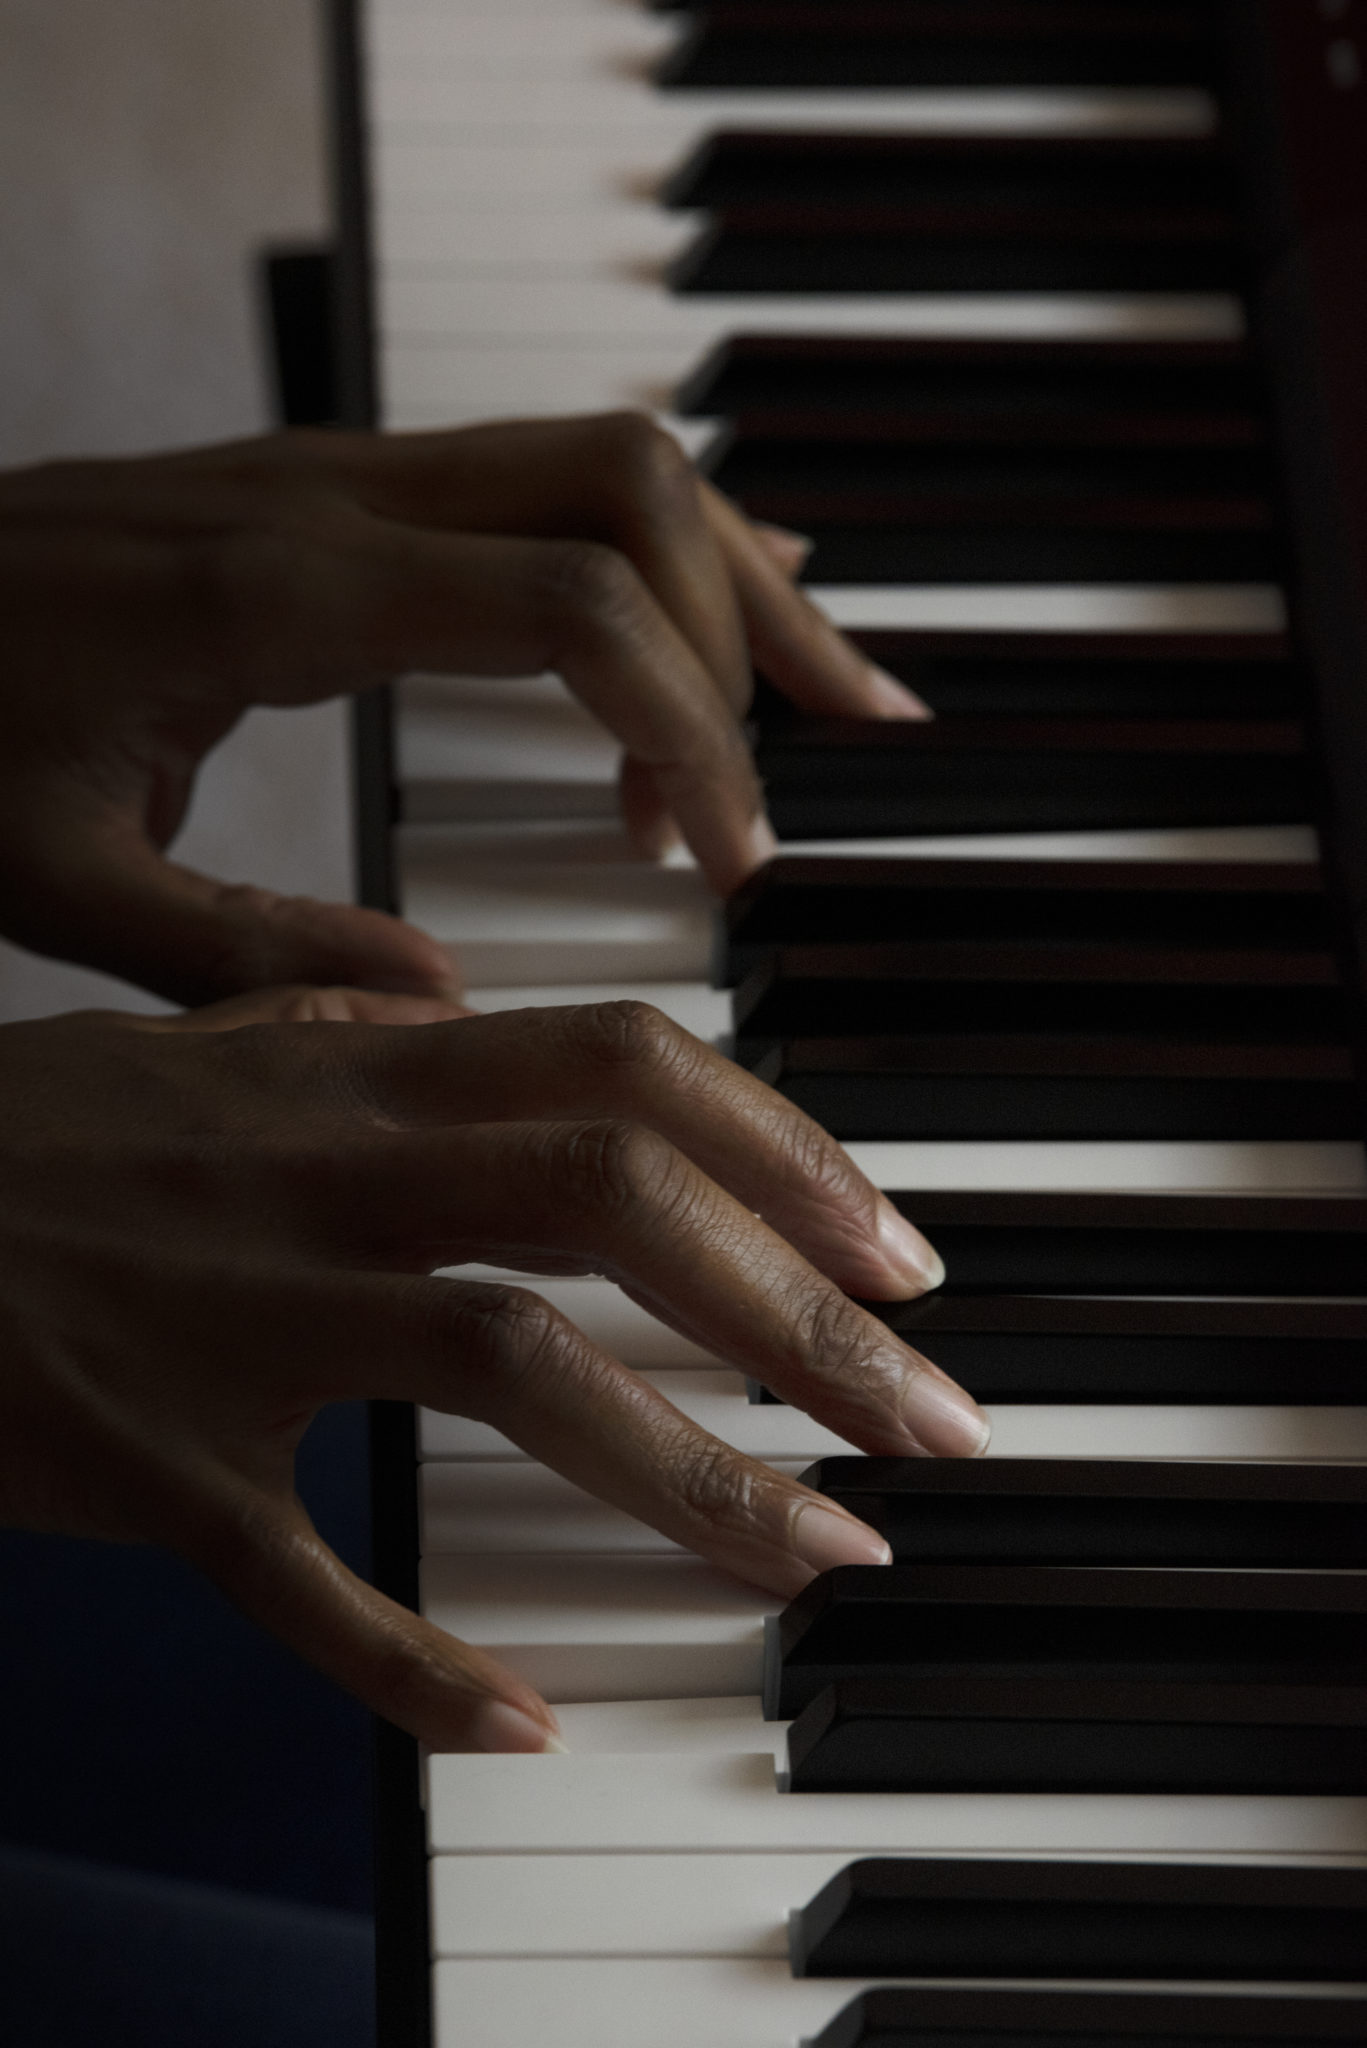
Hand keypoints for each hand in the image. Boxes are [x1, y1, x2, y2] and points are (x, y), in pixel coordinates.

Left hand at [0, 416, 928, 1005]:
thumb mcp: (50, 880)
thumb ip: (250, 954)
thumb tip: (444, 1001)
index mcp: (277, 596)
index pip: (573, 609)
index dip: (689, 729)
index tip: (726, 860)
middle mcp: (329, 498)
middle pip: (630, 492)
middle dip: (746, 640)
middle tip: (792, 791)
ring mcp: (334, 473)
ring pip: (601, 458)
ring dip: (728, 575)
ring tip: (826, 696)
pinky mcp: (330, 487)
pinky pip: (535, 469)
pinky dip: (651, 540)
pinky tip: (718, 598)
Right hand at [0, 992, 982, 1751]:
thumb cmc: (24, 1144)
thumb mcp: (194, 1037)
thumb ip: (342, 1006)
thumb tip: (470, 1000)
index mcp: (349, 1071)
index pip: (622, 1069)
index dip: (784, 1151)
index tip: (896, 1245)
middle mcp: (316, 1172)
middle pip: (612, 1204)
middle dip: (806, 1311)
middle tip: (930, 1413)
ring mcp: (234, 1317)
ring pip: (509, 1370)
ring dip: (692, 1475)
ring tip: (822, 1553)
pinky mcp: (148, 1466)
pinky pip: (304, 1577)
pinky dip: (423, 1663)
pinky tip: (529, 1721)